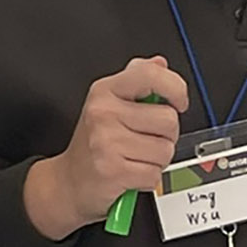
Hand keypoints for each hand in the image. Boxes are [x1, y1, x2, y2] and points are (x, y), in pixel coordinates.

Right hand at [23, 56, 189, 238]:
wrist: (68, 182)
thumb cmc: (92, 144)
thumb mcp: (108, 104)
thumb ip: (136, 81)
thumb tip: (159, 64)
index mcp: (105, 91)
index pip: (150, 75)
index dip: (176, 88)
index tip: (179, 102)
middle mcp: (104, 113)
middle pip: (168, 119)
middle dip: (166, 135)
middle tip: (146, 139)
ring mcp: (107, 142)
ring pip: (165, 150)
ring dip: (157, 160)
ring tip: (136, 157)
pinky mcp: (113, 171)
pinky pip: (154, 174)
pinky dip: (148, 179)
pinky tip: (131, 173)